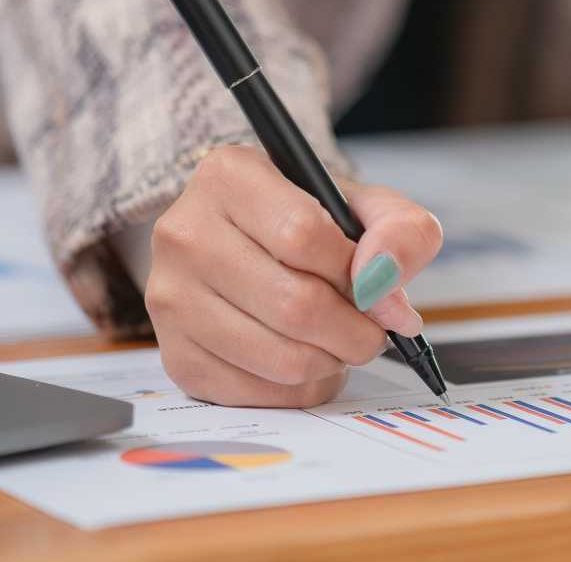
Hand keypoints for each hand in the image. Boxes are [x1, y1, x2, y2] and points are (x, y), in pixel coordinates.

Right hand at [144, 145, 442, 406]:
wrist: (250, 244)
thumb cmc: (308, 222)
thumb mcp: (364, 204)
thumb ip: (399, 231)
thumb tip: (385, 293)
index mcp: (228, 176)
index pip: (303, 236)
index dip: (357, 272)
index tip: (378, 286)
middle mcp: (185, 233)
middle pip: (295, 305)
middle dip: (356, 330)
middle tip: (373, 329)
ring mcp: (170, 298)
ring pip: (280, 358)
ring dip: (333, 362)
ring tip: (340, 342)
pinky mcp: (175, 355)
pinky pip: (258, 394)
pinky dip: (301, 388)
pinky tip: (307, 358)